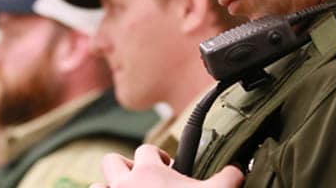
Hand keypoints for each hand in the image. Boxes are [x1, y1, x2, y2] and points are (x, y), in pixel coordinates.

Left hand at [90, 144, 243, 187]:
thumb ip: (228, 178)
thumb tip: (238, 170)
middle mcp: (125, 182)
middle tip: (142, 181)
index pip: (146, 150)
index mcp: (149, 170)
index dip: (158, 157)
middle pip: (112, 161)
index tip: (168, 168)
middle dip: (125, 168)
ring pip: (98, 186)